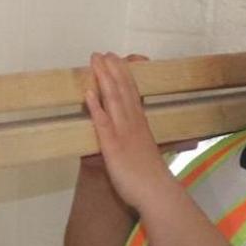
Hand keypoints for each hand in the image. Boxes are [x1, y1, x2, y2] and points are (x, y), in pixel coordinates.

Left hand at [83, 52, 174, 209]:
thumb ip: (141, 142)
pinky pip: (103, 123)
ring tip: (96, 61)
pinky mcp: (113, 146)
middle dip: (113, 70)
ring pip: (114, 99)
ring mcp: (123, 133)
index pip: (134, 93)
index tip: (120, 59)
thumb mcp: (147, 153)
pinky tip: (89, 93)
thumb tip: (140, 138)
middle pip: (123, 90)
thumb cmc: (150, 178)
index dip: (126, 75)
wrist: (156, 193)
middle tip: (104, 53)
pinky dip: (96, 106)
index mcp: (141, 124)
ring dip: (104, 79)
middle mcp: (133, 123)